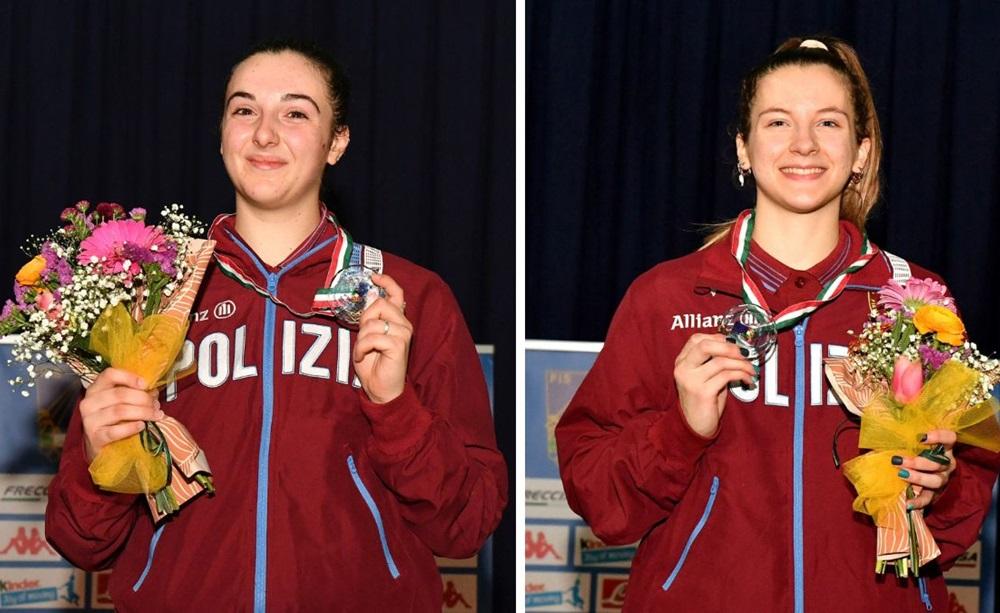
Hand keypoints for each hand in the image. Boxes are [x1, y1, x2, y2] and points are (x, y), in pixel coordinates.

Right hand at [79, 368, 162, 461]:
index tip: (146, 385)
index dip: (129, 377)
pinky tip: (142, 426)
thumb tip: (153, 391)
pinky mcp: (94, 437)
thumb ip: (135, 393)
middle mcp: (89, 402)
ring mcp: (90, 420)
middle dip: (143, 399)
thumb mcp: (122, 402)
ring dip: (142, 412)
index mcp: (96, 389)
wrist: (101, 445)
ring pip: (120, 411)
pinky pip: (115, 431)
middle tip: (156, 405)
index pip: (109, 375)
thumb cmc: (115, 419)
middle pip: (119, 394)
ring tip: (155, 415)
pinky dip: (131, 427)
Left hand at [353, 273, 412, 403]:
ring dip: (361, 339)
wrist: (381, 389)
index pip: (396, 294)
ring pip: (373, 322)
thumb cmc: (374, 364)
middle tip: (361, 339)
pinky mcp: (399, 344)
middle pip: (379, 304)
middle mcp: (404, 324)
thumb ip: (371, 317)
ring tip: (361, 352)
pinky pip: (372, 337)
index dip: (386, 282)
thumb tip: (371, 295)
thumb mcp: (367, 336)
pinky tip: (362, 357)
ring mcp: (404, 333)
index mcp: (398, 320)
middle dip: (363, 320)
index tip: (373, 276)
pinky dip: (361, 348)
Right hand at [673, 333, 755, 437]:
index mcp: (681, 362)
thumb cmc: (703, 401)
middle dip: (729, 347)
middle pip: (705, 345)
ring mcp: (691, 380)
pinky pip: (727, 376)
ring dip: (741, 364)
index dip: (717, 338)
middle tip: (744, 354)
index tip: (733, 344)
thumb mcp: (705, 377)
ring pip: (721, 361)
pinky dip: (742, 375)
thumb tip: (735, 347)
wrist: (694, 426)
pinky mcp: (702, 392)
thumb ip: (713, 361)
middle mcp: (683, 368)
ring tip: (750, 370)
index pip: (696, 339)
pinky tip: (747, 380)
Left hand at [894, 429, 956, 510]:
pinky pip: (929, 498)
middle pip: (938, 463)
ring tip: (900, 474)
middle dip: (918, 462)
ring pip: (936, 480)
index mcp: (944, 448)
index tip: (921, 437)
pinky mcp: (936, 493)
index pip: (949, 438)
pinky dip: (919, 501)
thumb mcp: (913, 443)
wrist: (919, 472)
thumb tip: (885, 433)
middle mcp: (947, 463)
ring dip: (917, 477)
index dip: (939, 437)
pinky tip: (909, 503)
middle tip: (898, 460)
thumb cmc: (914, 451)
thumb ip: (906, 439)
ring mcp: (943, 478)